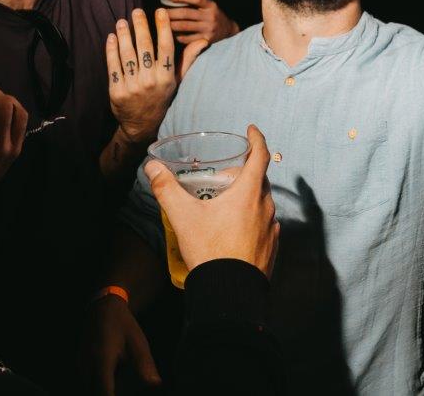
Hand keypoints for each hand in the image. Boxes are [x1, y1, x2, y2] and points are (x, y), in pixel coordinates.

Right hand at [86, 293, 160, 394]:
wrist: (102, 308)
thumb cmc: (122, 325)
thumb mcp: (137, 342)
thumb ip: (145, 364)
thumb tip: (156, 383)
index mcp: (102, 361)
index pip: (104, 392)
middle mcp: (86, 366)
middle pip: (94, 392)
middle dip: (108, 394)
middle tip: (126, 389)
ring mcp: (80, 366)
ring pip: (89, 388)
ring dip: (102, 389)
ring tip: (118, 384)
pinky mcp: (79, 365)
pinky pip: (86, 382)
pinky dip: (97, 385)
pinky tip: (112, 380)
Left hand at [107, 8, 208, 143]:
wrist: (141, 125)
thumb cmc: (162, 98)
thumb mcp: (177, 81)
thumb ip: (188, 59)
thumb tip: (203, 40)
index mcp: (167, 77)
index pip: (166, 47)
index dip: (163, 27)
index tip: (160, 11)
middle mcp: (150, 81)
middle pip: (144, 47)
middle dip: (140, 26)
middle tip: (136, 11)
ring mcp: (133, 86)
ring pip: (127, 54)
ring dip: (124, 35)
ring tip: (121, 21)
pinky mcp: (117, 91)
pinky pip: (113, 66)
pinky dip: (111, 50)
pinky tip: (111, 37)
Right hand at [144, 124, 278, 278]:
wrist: (229, 292)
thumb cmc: (209, 250)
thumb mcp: (183, 217)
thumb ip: (166, 189)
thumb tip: (152, 166)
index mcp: (249, 193)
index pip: (260, 155)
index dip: (257, 139)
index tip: (251, 130)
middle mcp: (266, 207)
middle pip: (259, 180)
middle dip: (245, 173)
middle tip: (225, 176)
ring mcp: (272, 228)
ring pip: (262, 203)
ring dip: (248, 198)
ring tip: (227, 204)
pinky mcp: (272, 247)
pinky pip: (264, 224)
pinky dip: (252, 219)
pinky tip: (236, 229)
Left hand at [165, 0, 239, 44]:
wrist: (228, 30)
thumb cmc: (213, 14)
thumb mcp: (208, 5)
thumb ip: (194, 1)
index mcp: (211, 5)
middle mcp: (210, 17)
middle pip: (186, 13)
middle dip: (170, 13)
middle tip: (159, 12)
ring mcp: (208, 29)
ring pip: (185, 27)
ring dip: (170, 24)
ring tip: (161, 22)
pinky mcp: (205, 40)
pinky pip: (187, 39)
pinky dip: (177, 36)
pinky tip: (169, 34)